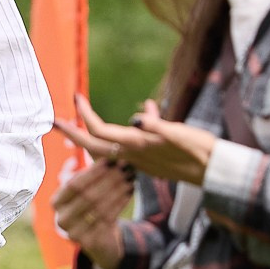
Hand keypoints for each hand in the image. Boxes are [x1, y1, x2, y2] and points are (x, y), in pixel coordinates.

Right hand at [53, 157, 132, 268]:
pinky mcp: (90, 242)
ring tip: (131, 176)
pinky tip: (131, 190)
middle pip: (88, 195)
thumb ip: (91, 170)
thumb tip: (103, 143)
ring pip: (99, 207)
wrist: (98, 239)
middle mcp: (62, 218)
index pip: (74, 184)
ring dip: (117, 189)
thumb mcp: (87, 188)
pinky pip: (108, 219)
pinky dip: (121, 202)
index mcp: (57, 202)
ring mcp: (74, 233)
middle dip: (109, 179)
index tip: (111, 159)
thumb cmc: (92, 205)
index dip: (93, 171)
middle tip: (125, 166)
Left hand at [56, 93, 217, 187]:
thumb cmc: (199, 151)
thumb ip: (158, 126)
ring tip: (88, 114)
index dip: (84, 115)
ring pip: (111, 143)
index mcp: (136, 145)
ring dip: (96, 130)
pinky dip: (134, 123)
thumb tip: (139, 117)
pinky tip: (149, 108)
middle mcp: (133, 154)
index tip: (75, 97)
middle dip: (73, 132)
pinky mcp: (151, 156)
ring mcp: (141, 157)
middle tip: (55, 120)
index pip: (99, 131)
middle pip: (94, 144)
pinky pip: (134, 139)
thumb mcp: (179, 135)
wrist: (215, 171)